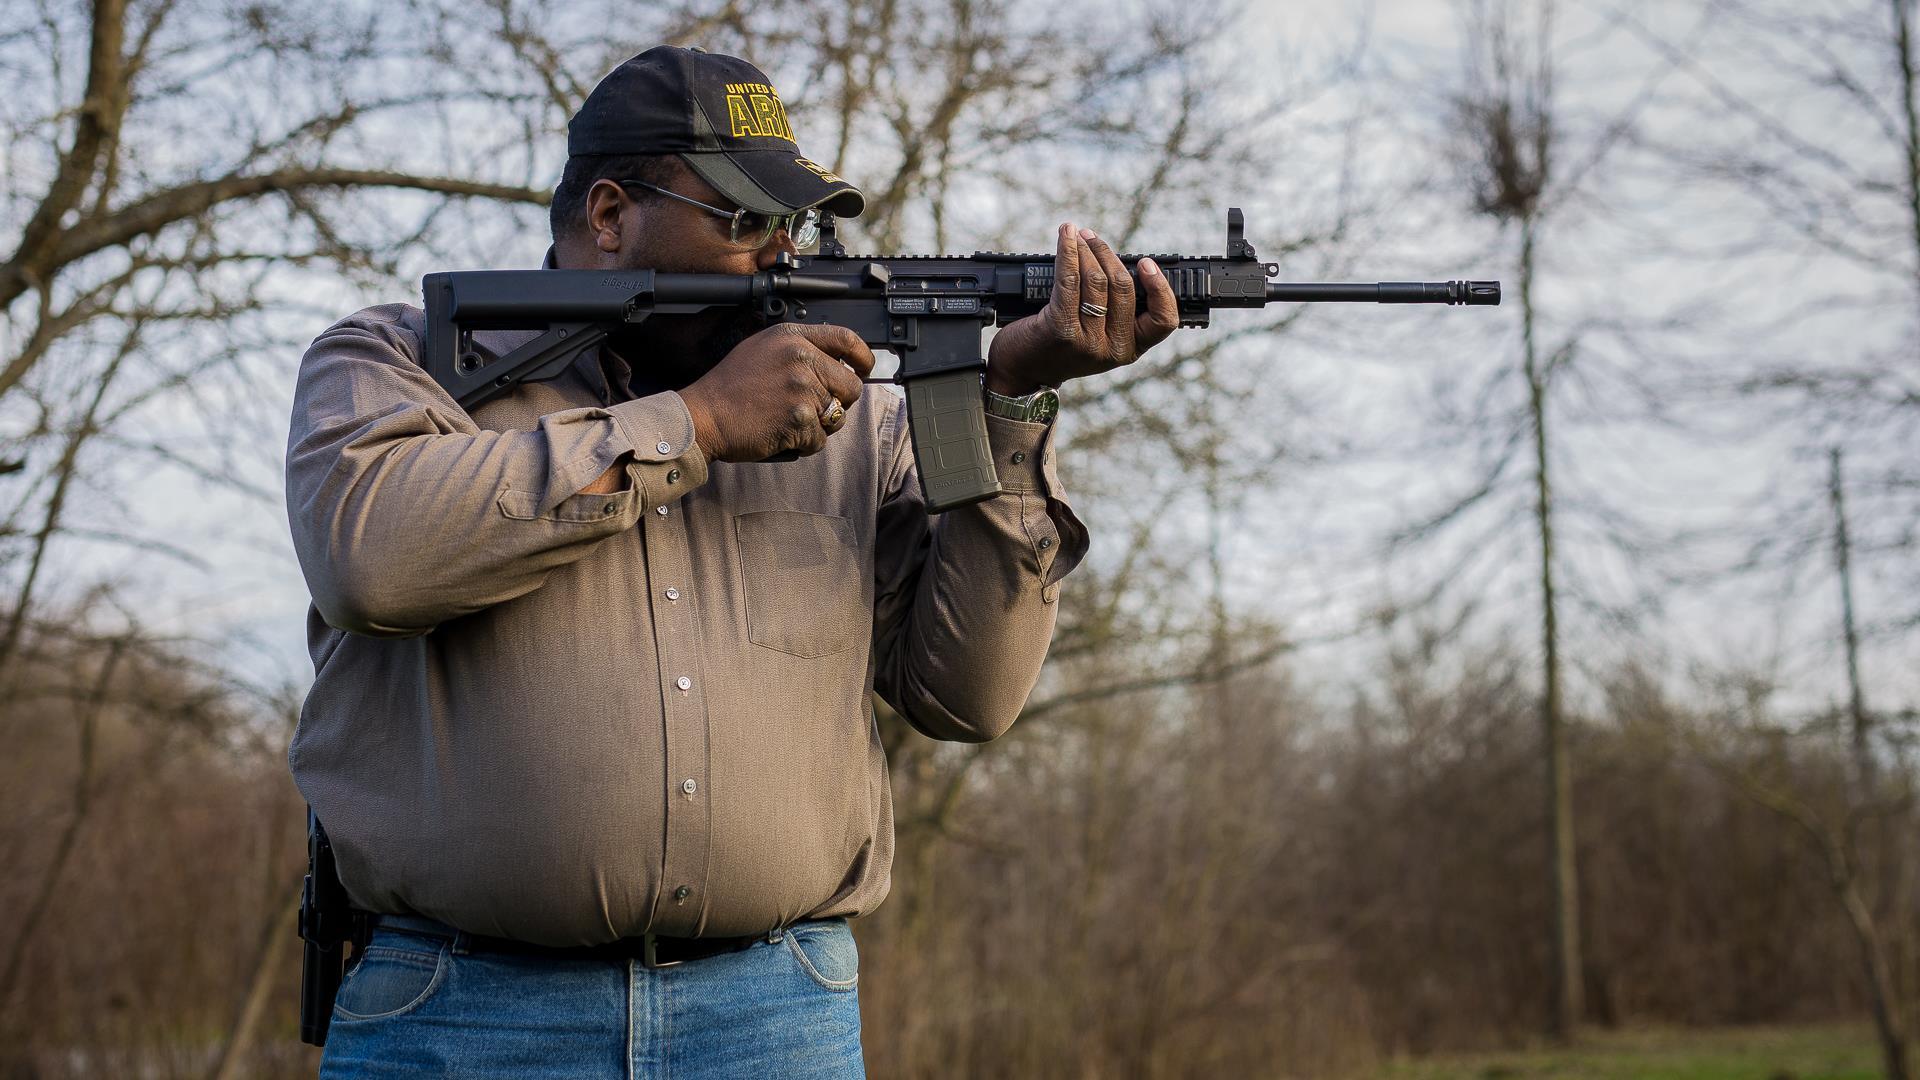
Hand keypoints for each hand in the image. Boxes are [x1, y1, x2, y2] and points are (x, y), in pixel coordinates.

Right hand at [678, 323, 874, 462]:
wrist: (704, 415)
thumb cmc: (730, 386)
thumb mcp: (763, 349)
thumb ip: (800, 350)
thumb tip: (835, 363)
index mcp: (793, 338)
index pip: (846, 339)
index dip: (863, 357)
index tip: (865, 368)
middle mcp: (802, 359)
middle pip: (851, 386)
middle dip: (838, 402)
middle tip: (811, 408)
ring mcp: (802, 389)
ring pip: (837, 416)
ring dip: (818, 426)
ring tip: (787, 419)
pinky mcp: (800, 419)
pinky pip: (820, 439)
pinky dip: (804, 443)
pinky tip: (781, 433)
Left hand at [985, 223, 1179, 394]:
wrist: (1023, 371)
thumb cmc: (1060, 347)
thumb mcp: (1098, 337)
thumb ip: (1115, 312)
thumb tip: (1116, 262)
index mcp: (1129, 350)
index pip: (1163, 320)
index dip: (1160, 288)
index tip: (1147, 264)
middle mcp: (1112, 349)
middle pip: (1123, 288)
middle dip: (1107, 254)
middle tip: (1092, 237)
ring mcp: (1087, 341)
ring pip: (1096, 280)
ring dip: (1086, 249)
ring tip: (1077, 235)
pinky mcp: (1061, 329)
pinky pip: (1069, 280)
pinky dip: (1068, 251)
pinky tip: (1066, 237)